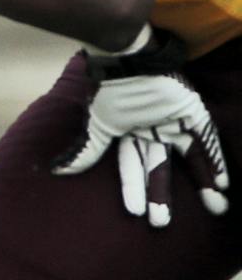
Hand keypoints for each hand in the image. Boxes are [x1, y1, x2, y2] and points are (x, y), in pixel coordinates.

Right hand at [53, 29, 230, 226]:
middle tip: (161, 224)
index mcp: (129, 132)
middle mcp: (153, 129)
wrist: (129, 56)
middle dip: (161, 195)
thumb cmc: (111, 87)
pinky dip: (213, 161)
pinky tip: (222, 183)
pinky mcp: (192, 111)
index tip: (133, 213)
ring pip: (189, 158)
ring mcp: (174, 121)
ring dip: (201, 183)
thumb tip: (57, 171)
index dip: (134, 188)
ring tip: (215, 208)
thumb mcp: (99, 123)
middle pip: (159, 168)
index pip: (131, 166)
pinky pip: (206, 140)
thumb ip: (86, 149)